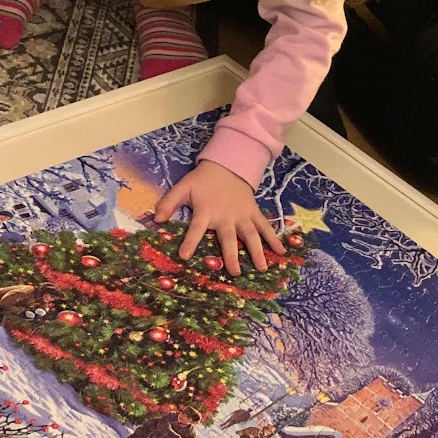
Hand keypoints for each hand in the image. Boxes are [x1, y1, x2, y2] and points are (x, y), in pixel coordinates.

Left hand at [155, 160, 284, 277]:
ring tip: (262, 269)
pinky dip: (274, 239)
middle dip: (231, 255)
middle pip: (229, 238)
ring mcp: (242, 216)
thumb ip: (169, 203)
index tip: (184, 256)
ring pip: (251, 235)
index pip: (196, 229)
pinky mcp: (253, 213)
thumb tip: (156, 219)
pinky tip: (282, 252)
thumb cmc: (203, 181)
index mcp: (206, 211)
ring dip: (257, 252)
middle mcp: (226, 216)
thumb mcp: (183, 188)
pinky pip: (265, 227)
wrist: (228, 166)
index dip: (190, 242)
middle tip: (234, 272)